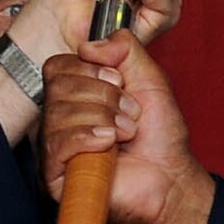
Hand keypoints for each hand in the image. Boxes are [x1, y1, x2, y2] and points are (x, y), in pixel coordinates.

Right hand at [42, 33, 215, 223]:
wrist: (170, 178)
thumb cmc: (160, 136)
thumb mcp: (149, 78)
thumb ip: (125, 48)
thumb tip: (87, 45)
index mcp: (74, 95)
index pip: (57, 66)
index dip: (90, 70)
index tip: (120, 84)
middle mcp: (58, 119)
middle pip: (58, 86)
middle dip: (103, 97)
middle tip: (129, 114)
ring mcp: (53, 147)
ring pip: (58, 113)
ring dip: (103, 119)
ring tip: (125, 134)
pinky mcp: (53, 175)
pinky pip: (57, 143)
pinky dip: (88, 138)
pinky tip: (109, 145)